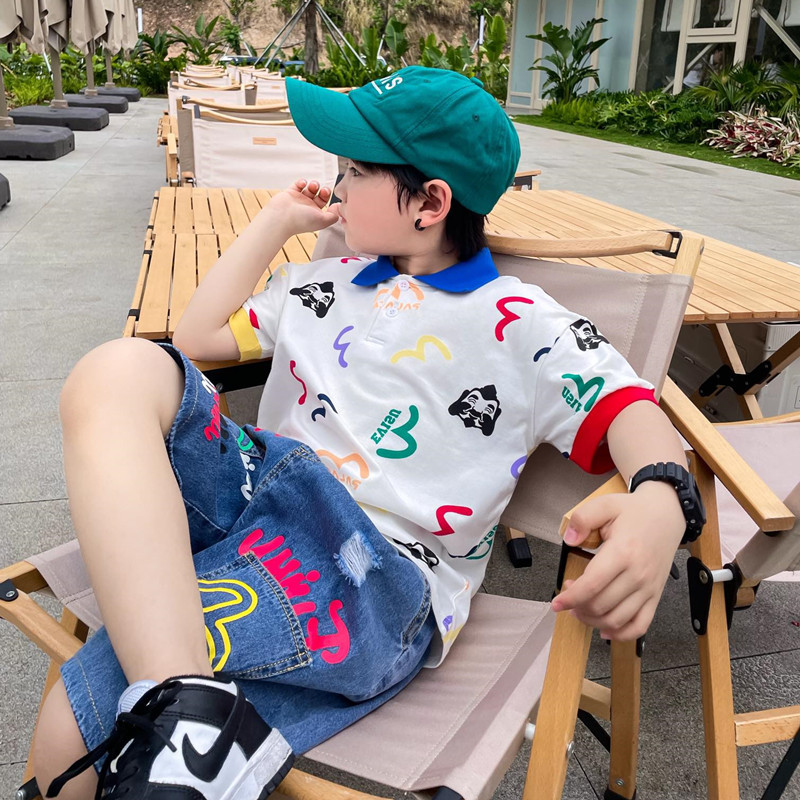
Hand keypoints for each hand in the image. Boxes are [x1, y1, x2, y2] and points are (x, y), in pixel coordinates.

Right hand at [262, 178, 340, 236]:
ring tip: (313, 186)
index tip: (334, 199)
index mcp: (317, 215)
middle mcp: (309, 208)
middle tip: (323, 190)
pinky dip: (302, 182)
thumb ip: (334, 215)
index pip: (328, 206)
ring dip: (314, 185)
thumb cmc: (301, 221)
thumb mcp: (323, 220)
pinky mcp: (291, 193)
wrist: (281, 218)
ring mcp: (300, 200)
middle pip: (321, 196)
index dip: (332, 201)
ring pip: (311, 189)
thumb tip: (339, 208)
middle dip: (324, 191)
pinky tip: (303, 184)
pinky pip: (299, 184)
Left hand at [550, 482, 684, 639]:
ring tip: (580, 609)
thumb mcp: (605, 504)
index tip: (556, 603)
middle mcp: (637, 575)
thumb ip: (583, 519)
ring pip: (617, 619)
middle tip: (568, 596)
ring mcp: (649, 588)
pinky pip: (640, 625)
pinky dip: (621, 634)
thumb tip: (568, 539)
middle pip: (601, 605)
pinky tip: (605, 630)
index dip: (570, 598)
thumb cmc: (634, 511)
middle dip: (577, 607)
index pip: (592, 585)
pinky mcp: (656, 595)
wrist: (668, 514)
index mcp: (623, 552)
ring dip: (593, 620)